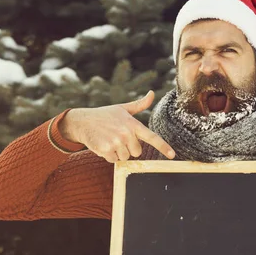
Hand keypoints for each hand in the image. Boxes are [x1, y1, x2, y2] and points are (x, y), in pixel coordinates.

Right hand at [59, 90, 175, 162]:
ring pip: (125, 157)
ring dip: (118, 152)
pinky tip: (103, 145)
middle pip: (137, 152)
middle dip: (129, 148)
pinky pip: (114, 160)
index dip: (163, 147)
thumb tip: (152, 93)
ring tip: (109, 140)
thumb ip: (139, 104)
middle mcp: (126, 133)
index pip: (152, 137)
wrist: (83, 121)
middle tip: (118, 138)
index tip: (172, 156)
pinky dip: (109, 156)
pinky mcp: (106, 150)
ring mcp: (116, 142)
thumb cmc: (105, 115)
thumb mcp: (122, 109)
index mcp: (133, 124)